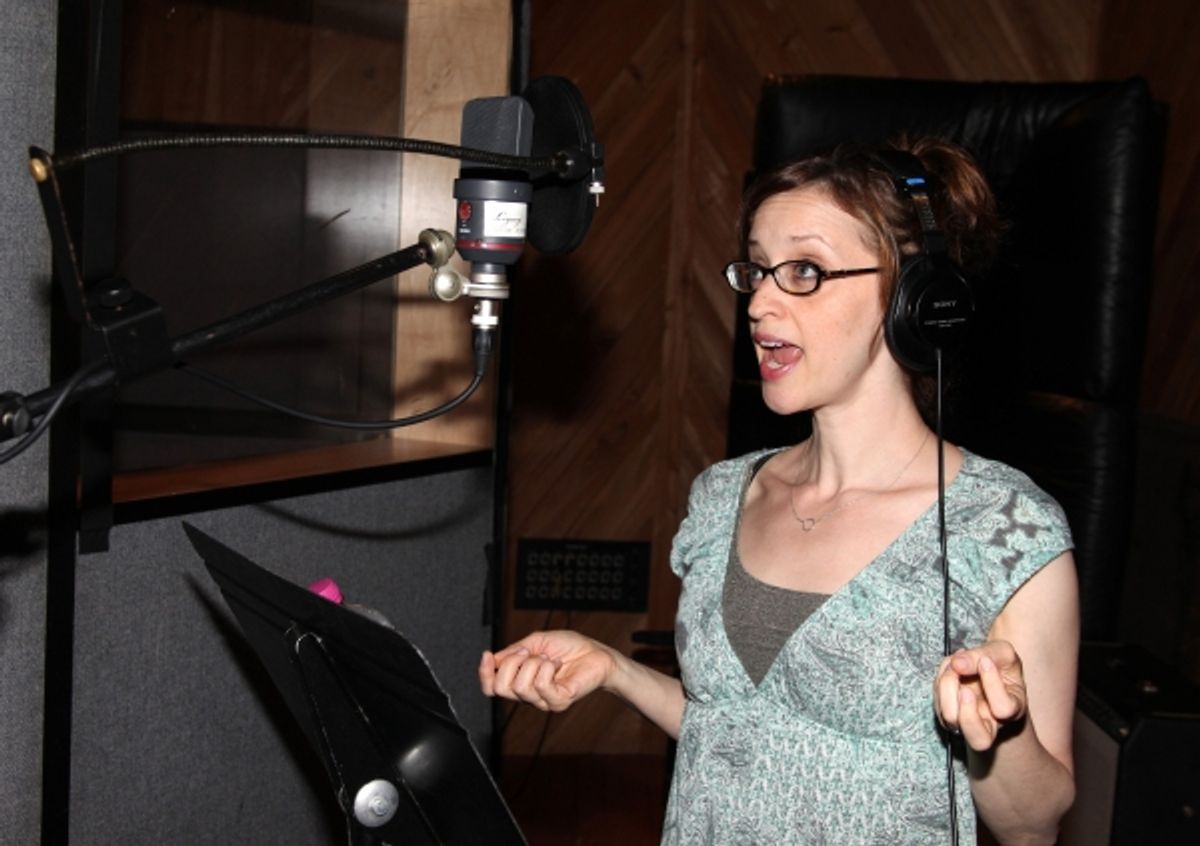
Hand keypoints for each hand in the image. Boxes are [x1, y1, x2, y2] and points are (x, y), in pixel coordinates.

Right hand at [479, 630, 616, 712]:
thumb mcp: (536, 642)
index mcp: (520, 680)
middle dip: (511, 663)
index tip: (487, 655)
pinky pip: (540, 685)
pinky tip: (557, 664)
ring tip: (549, 659)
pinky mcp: (558, 701)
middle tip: (529, 653)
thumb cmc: (569, 647)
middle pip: (501, 689)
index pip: (491, 689)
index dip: (484, 673)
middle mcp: (529, 695)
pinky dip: (547, 668)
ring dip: (534, 663)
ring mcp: (543, 701)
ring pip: (520, 686)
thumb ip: (514, 652)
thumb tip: (493, 659)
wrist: (596, 652)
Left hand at [934, 640, 1027, 751]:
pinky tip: (951, 666)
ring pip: (950, 719)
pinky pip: (937, 700)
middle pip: (979, 738)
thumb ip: (984, 655)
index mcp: (1012, 710)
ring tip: (955, 663)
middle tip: (961, 671)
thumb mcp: (1002, 653)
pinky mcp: (945, 714)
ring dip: (946, 685)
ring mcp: (965, 723)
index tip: (985, 661)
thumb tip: (957, 664)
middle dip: (965, 706)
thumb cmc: (1000, 665)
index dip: (992, 684)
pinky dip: (940, 678)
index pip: (1003, 709)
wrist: (987, 670)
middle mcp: (990, 725)